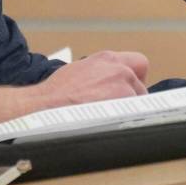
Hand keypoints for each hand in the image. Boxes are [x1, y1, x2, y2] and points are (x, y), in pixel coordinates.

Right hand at [0, 51, 148, 131]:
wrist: (43, 107)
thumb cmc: (55, 94)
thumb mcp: (79, 71)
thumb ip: (100, 74)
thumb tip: (107, 87)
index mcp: (107, 59)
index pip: (139, 63)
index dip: (135, 78)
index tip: (129, 89)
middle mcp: (119, 69)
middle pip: (142, 86)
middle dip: (133, 98)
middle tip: (117, 109)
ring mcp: (123, 88)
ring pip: (140, 103)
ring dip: (129, 111)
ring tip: (109, 119)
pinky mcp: (123, 106)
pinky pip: (136, 116)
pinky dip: (126, 122)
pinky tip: (112, 125)